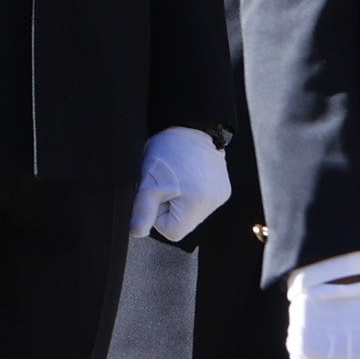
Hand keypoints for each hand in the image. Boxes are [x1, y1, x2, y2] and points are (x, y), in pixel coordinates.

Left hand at [131, 127, 232, 241]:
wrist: (191, 125)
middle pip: (182, 223)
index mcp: (197, 205)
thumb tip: (137, 233)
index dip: (158, 214)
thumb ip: (143, 210)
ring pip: (190, 213)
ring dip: (179, 200)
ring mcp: (220, 196)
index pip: (171, 232)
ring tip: (177, 177)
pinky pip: (200, 202)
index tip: (158, 192)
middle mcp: (214, 204)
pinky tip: (188, 175)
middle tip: (166, 182)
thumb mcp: (149, 181)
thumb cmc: (169, 150)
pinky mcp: (222, 189)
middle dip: (169, 206)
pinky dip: (191, 193)